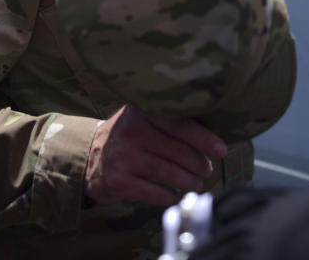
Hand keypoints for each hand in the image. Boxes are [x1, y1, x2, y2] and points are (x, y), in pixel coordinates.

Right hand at [83, 105, 226, 206]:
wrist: (86, 157)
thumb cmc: (125, 138)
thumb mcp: (140, 119)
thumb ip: (167, 121)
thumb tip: (210, 135)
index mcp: (140, 113)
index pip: (179, 124)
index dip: (204, 138)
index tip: (221, 150)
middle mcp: (131, 132)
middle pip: (177, 151)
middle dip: (198, 163)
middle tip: (208, 169)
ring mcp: (123, 158)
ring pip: (169, 173)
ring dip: (188, 181)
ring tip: (196, 184)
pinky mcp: (119, 181)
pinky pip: (155, 192)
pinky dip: (169, 195)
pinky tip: (174, 194)